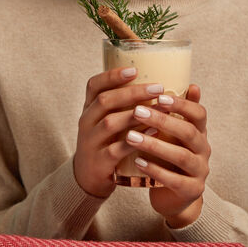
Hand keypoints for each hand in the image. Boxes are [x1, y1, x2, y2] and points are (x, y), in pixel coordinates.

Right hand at [74, 67, 163, 197]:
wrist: (88, 178)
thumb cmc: (106, 142)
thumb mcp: (108, 120)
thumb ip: (124, 104)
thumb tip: (156, 82)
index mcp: (89, 108)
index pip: (94, 85)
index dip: (113, 76)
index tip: (135, 69)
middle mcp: (86, 122)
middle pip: (106, 101)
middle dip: (132, 92)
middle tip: (157, 87)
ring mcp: (90, 142)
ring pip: (110, 123)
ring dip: (137, 114)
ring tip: (160, 108)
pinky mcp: (99, 162)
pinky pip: (117, 149)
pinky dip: (135, 140)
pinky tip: (154, 133)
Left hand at [126, 85, 210, 227]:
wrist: (173, 197)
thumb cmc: (168, 158)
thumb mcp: (172, 134)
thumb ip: (174, 112)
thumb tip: (185, 83)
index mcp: (200, 132)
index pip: (199, 113)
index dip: (181, 104)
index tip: (159, 96)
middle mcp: (204, 150)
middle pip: (189, 132)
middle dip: (163, 121)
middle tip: (137, 111)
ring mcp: (200, 171)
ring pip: (181, 156)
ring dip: (155, 145)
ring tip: (130, 137)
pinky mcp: (191, 190)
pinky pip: (174, 180)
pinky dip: (155, 170)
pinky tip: (137, 162)